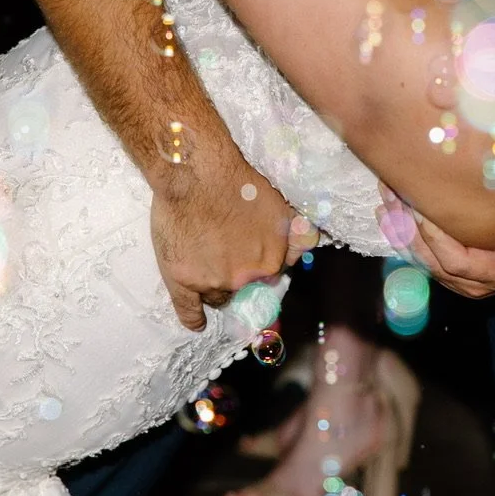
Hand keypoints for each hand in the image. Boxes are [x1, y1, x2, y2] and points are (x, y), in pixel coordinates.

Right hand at [149, 160, 318, 329]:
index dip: (255, 267)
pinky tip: (197, 323)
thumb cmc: (238, 182)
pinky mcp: (183, 281)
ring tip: (203, 262)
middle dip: (236, 276)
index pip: (267, 278)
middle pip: (243, 289)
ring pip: (217, 296)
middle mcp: (246, 278)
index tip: (246, 259)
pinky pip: (190, 312)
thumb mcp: (281, 206)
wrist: (196, 172)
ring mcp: (213, 282)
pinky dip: (194, 319)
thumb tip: (310, 247)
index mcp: (271, 261)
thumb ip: (298, 234)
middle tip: (223, 253)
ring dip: (214, 286)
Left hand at [378, 187, 494, 297]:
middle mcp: (476, 284)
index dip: (434, 237)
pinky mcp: (455, 270)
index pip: (456, 260)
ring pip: (422, 261)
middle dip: (408, 230)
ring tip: (384, 200)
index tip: (419, 207)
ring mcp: (463, 280)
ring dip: (400, 232)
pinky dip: (405, 236)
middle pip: (431, 262)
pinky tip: (390, 213)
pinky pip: (423, 257)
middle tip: (391, 195)